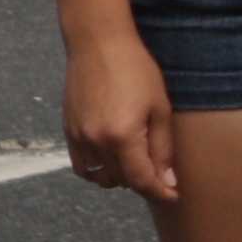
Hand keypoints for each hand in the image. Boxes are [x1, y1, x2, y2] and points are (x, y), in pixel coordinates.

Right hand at [63, 30, 178, 203]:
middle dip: (144, 182)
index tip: (173, 196)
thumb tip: (168, 183)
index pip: (142, 180)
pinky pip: (82, 167)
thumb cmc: (137, 71)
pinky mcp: (68, 131)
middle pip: (122, 181)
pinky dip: (97, 172)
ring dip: (122, 177)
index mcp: (123, 136)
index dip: (160, 192)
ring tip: (139, 164)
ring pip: (101, 177)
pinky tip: (114, 162)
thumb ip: (163, 149)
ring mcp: (79, 137)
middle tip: (161, 174)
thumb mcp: (160, 108)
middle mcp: (96, 141)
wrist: (98, 45)